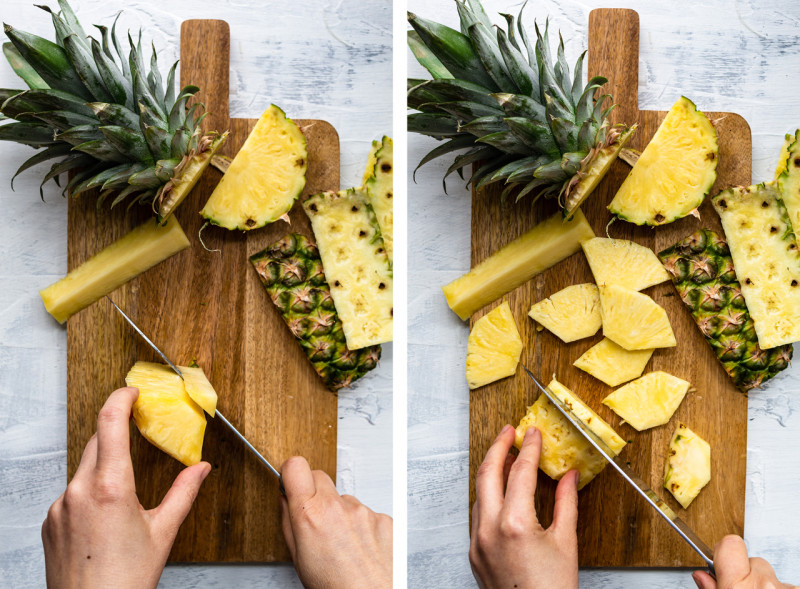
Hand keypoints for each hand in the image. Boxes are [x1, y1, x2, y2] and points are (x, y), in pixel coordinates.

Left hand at [41, 387, 210, 588]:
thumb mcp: (163, 532)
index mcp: (111, 487)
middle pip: (96, 441)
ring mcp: (60, 507)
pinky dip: (90, 491)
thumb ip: (184, 493)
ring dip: (104, 464)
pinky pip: (71, 493)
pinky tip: (106, 515)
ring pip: (83, 468)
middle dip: (116, 430)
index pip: (110, 423)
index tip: (131, 391)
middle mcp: (79, 492)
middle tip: (134, 426)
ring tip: (125, 490)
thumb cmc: (125, 582)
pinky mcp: (50, 523)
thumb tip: (201, 469)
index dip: (120, 398)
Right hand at [280, 456, 391, 588]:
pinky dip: (363, 527)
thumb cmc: (334, 587)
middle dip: (315, 492)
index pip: (295, 467)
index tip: (291, 481)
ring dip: (342, 515)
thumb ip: (289, 522)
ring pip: (346, 500)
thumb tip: (286, 499)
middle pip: (321, 477)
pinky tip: (361, 549)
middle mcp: (338, 508)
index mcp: (310, 516)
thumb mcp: (298, 559)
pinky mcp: (384, 519)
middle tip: (316, 518)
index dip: (291, 473)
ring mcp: (364, 512)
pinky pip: (368, 514)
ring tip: (343, 545)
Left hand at [470, 424, 578, 588]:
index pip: (520, 472)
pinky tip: (500, 491)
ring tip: (506, 457)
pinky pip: (478, 514)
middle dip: (498, 447)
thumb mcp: (566, 543)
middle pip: (488, 473)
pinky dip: (488, 496)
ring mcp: (477, 541)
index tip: (533, 434)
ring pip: (479, 493)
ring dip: (491, 471)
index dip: (529, 448)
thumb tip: (570, 476)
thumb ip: (567, 503)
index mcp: (515, 523)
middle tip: (510, 432)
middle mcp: (489, 529)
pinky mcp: (473, 552)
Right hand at [693, 535, 795, 588]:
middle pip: (753, 561)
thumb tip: (702, 576)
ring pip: (771, 576)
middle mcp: (764, 584)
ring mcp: (785, 588)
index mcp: (738, 586)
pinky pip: (786, 586)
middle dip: (748, 574)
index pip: (730, 544)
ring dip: (764, 586)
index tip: (721, 560)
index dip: (724, 551)